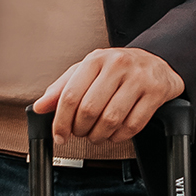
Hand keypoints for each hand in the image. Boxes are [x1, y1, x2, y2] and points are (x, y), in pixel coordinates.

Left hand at [34, 46, 183, 149]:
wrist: (156, 62)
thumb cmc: (117, 69)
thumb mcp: (87, 71)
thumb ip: (62, 88)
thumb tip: (39, 107)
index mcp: (96, 59)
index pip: (71, 95)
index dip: (61, 121)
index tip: (59, 135)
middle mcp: (118, 65)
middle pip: (89, 110)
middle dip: (80, 129)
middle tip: (80, 133)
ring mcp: (139, 79)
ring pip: (111, 120)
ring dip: (99, 136)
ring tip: (96, 135)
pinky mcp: (156, 93)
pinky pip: (133, 126)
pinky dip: (119, 136)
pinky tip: (115, 133)